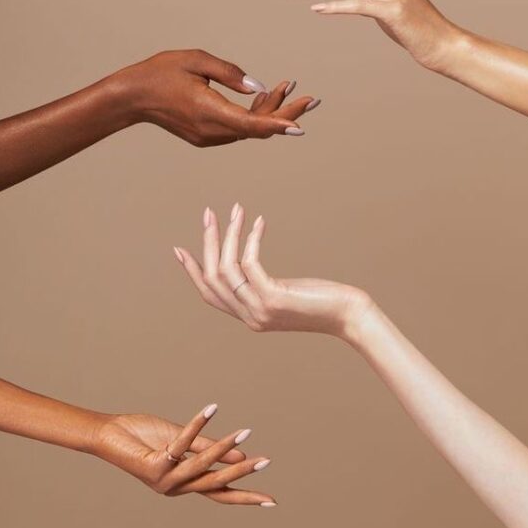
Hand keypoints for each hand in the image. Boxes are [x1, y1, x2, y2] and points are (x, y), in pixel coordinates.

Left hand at [92, 403, 275, 505]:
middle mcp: (175, 487)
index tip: (271, 502)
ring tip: (245, 431)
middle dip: (242, 474)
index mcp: (184, 484)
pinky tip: (211, 410)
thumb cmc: (143, 437)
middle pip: (216, 483)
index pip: (220, 493)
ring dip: (224, 447)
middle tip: (266, 461)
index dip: (245, 496)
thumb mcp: (181, 442)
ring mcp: (164, 479)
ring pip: (202, 465)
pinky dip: (197, 425)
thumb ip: (208, 449)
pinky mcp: (154, 465)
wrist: (107, 435)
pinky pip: (181, 444)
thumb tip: (242, 455)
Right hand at [118, 49, 320, 145]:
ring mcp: (209, 137)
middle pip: (257, 129)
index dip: (278, 125)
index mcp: (209, 111)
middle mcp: (212, 131)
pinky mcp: (206, 136)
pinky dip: (253, 116)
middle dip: (286, 114)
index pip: (251, 125)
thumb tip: (259, 87)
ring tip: (288, 88)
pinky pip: (237, 128)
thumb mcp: (197, 60)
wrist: (133, 97)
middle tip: (312, 99)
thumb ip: (230, 73)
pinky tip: (264, 97)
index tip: (300, 125)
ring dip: (270, 112)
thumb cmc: (161, 72)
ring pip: (249, 129)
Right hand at [174, 204, 371, 338]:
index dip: (192, 271)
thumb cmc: (323, 301)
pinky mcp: (273, 299)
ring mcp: (259, 310)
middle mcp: (249, 317)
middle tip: (208, 214)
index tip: (180, 249)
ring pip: (227, 269)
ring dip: (228, 235)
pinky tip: (259, 222)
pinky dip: (251, 239)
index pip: (210, 295)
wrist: (348, 316)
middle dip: (207, 243)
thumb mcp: (286, 293)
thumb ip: (264, 285)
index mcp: (248, 317)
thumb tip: (246, 261)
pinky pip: (250, 263)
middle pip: (212, 279)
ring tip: (236, 210)